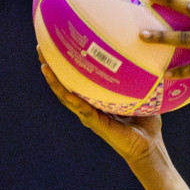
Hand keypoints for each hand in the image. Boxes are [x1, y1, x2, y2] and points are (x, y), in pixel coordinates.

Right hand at [39, 46, 165, 165]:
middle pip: (65, 85)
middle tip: (40, 49)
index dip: (66, 65)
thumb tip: (143, 54)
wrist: (149, 144)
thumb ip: (137, 79)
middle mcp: (89, 106)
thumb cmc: (146, 121)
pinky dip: (69, 96)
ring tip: (43, 65)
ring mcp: (90, 115)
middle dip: (51, 68)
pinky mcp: (95, 123)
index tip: (56, 45)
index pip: (77, 80)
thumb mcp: (141, 94)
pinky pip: (80, 108)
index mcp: (97, 100)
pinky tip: (61, 87)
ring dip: (53, 81)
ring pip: (66, 96)